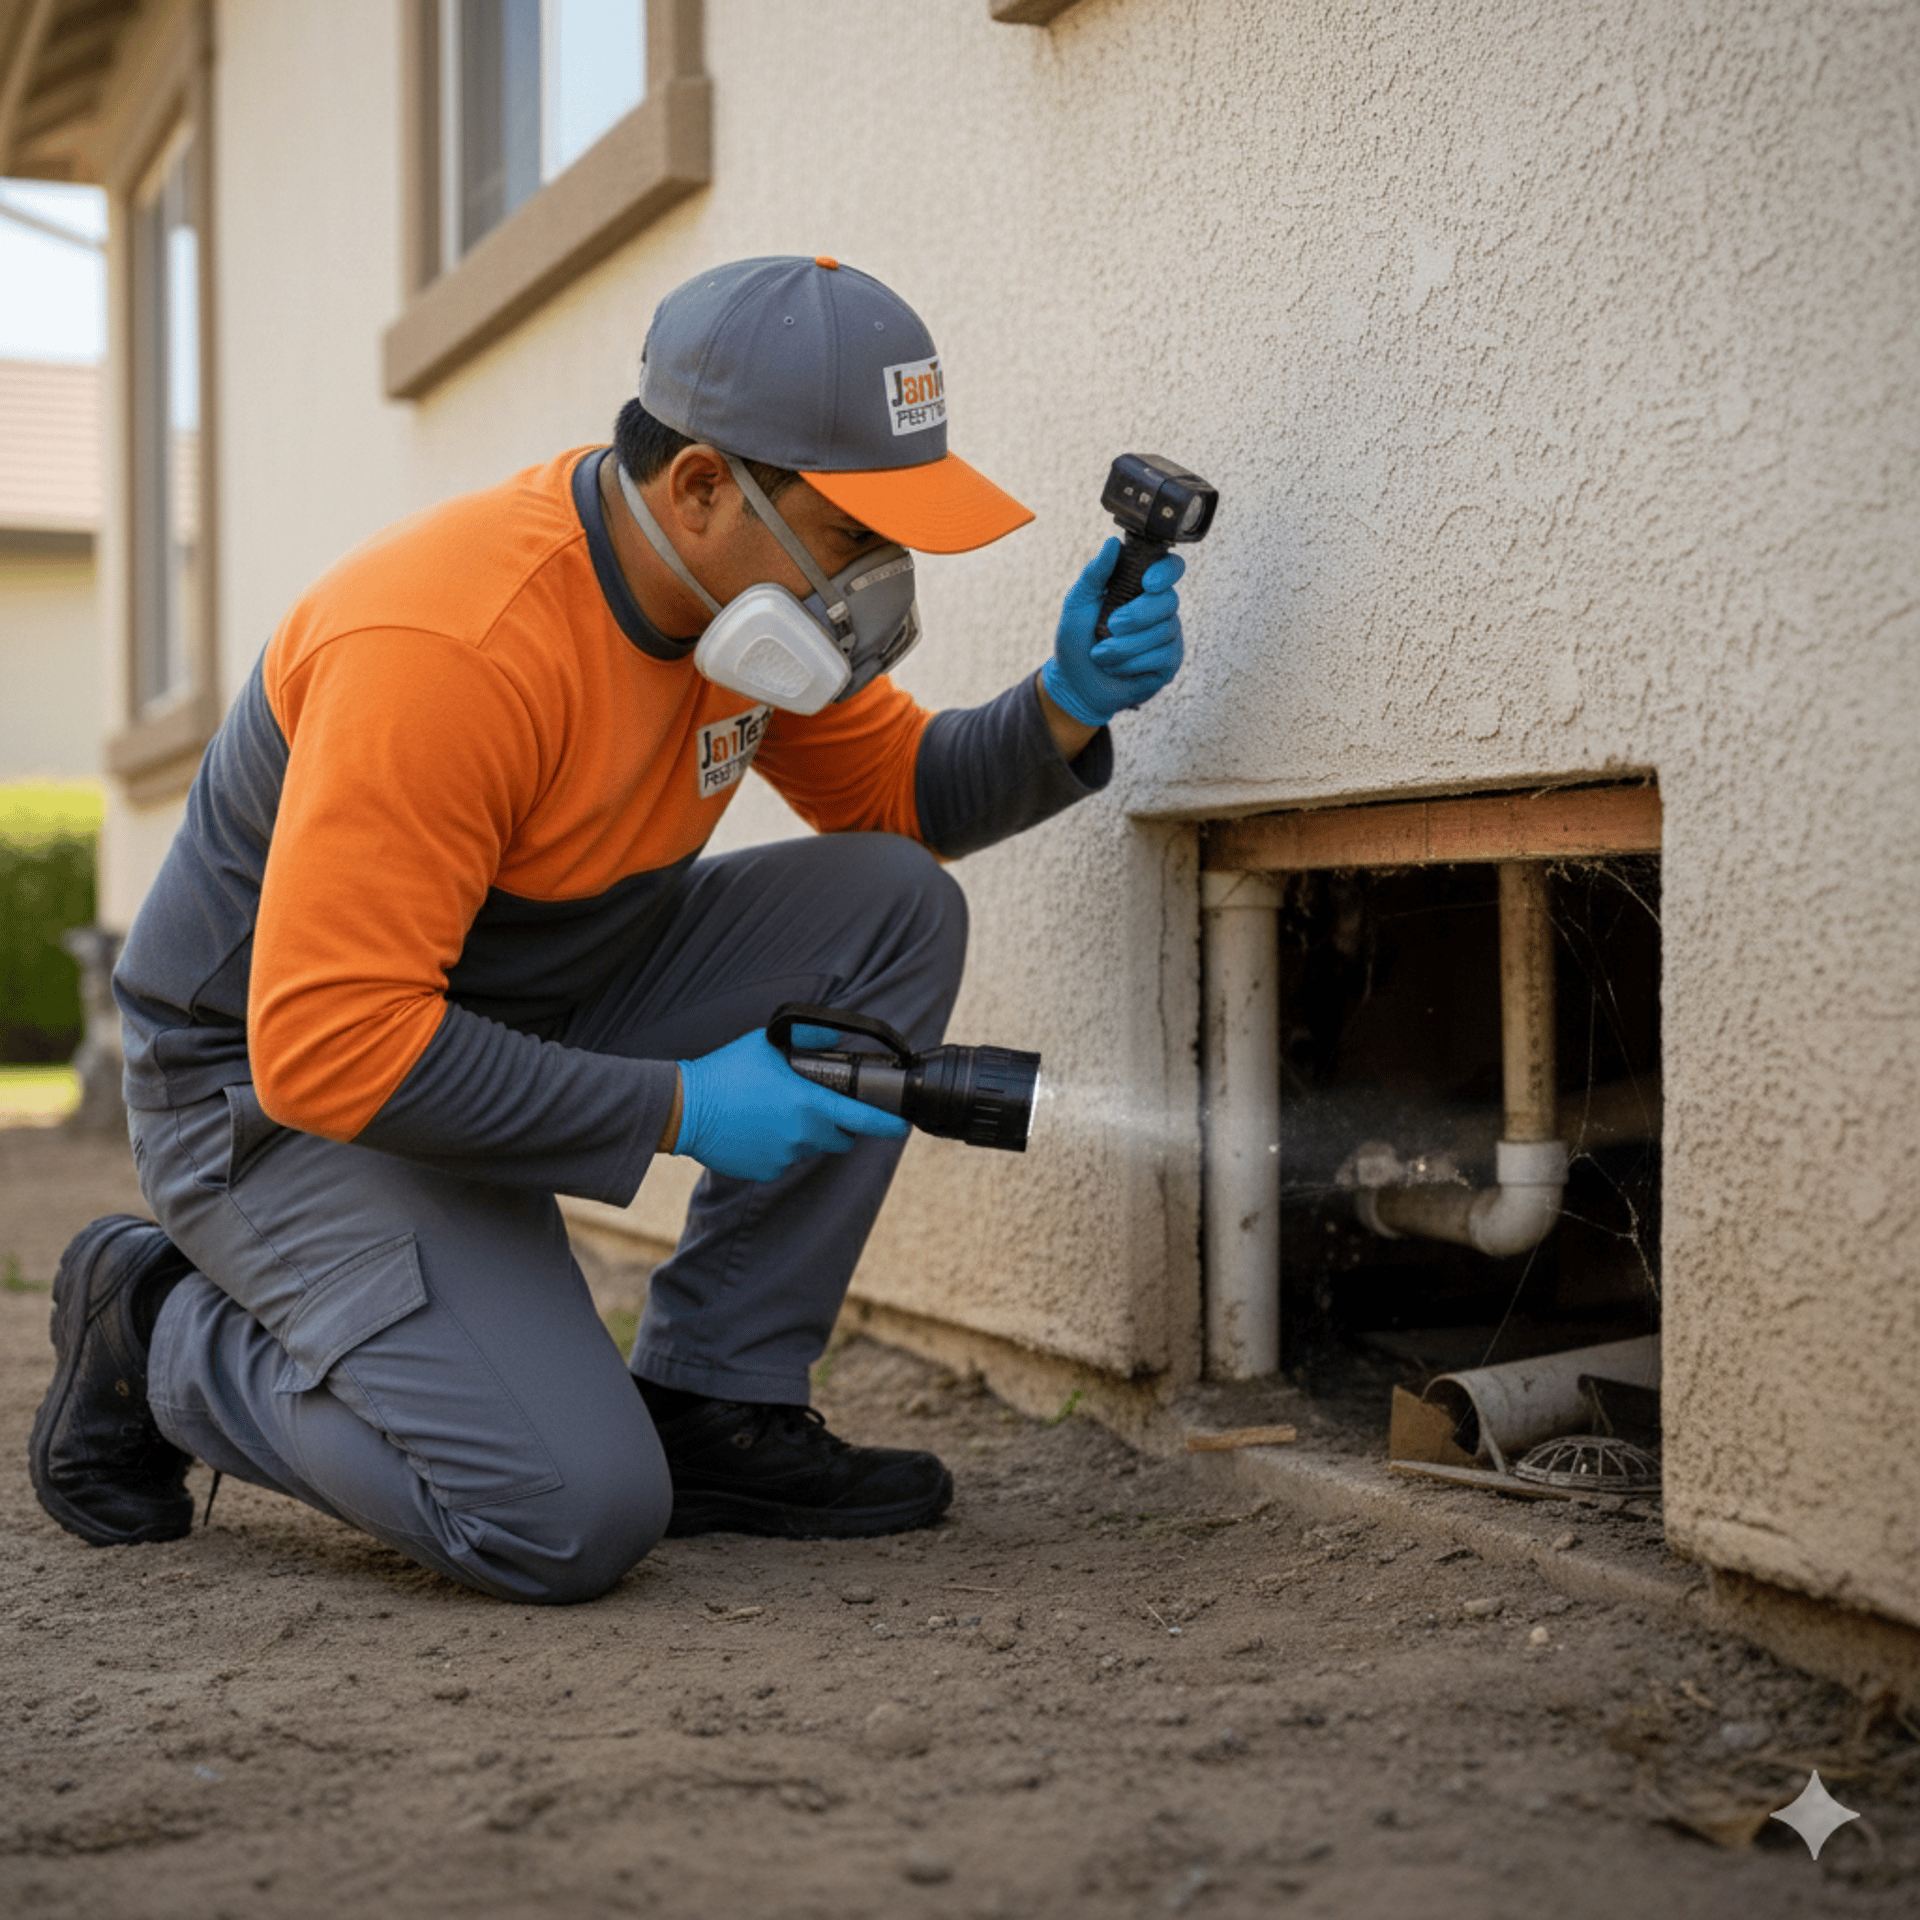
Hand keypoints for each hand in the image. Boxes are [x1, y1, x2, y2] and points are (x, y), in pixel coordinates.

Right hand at [671, 1027, 909, 1181]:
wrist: (685, 1107)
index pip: (862, 1119)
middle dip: (836, 1125)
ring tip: (775, 1112)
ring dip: (804, 1135)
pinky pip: (785, 1160)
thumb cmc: (727, 1072)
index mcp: (808, 1104)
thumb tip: (833, 1039)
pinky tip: (758, 1129)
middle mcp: (801, 1135)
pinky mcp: (766, 1171)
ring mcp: (784, 1157)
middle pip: (839, 1138)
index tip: (902, 1126)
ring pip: (809, 1148)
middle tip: (813, 1105)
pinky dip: (780, 1148)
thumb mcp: (768, 1044)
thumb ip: (809, 1038)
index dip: (888, 1125)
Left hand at [1040, 538, 1185, 728]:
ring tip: (1101, 654)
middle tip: (1110, 626)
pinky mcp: (1169, 662)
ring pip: (1163, 631)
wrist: (1074, 684)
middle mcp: (1159, 608)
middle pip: (1169, 601)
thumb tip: (1112, 543)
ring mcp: (1167, 635)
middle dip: (1137, 616)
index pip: (1170, 568)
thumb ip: (1094, 574)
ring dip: (1126, 646)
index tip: (1147, 583)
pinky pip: (1163, 656)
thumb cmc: (1076, 641)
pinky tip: (1118, 668)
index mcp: (1140, 587)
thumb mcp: (1077, 603)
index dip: (1166, 572)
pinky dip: (1133, 662)